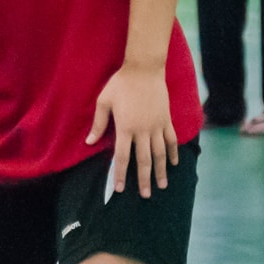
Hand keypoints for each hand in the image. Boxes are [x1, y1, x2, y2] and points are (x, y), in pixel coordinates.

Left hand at [88, 61, 176, 198]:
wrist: (144, 68)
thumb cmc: (121, 84)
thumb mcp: (104, 101)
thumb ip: (98, 123)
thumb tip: (89, 143)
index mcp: (125, 127)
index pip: (123, 157)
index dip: (121, 174)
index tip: (120, 189)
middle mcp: (143, 130)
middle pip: (144, 160)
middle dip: (144, 179)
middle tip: (146, 195)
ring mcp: (157, 126)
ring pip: (160, 154)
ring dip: (161, 171)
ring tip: (162, 185)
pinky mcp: (166, 120)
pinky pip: (171, 140)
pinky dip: (173, 153)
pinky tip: (174, 164)